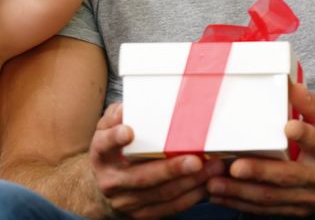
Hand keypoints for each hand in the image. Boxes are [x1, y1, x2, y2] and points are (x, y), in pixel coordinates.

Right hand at [90, 103, 225, 218]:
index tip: (129, 131)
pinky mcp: (142, 213)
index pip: (104, 145)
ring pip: (161, 194)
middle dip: (171, 169)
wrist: (105, 187)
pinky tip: (206, 184)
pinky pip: (169, 207)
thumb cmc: (114, 150)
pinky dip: (190, 197)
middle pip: (142, 177)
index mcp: (102, 154)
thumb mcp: (108, 129)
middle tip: (195, 160)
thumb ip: (117, 116)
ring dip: (189, 182)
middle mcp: (112, 180)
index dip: (115, 138)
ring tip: (212, 169)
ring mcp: (127, 200)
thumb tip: (128, 106)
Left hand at [205, 82, 314, 215]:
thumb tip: (288, 84)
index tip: (288, 128)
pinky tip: (221, 197)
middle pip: (287, 176)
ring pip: (271, 197)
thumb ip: (310, 103)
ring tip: (215, 184)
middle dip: (259, 172)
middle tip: (234, 167)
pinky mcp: (295, 209)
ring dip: (241, 192)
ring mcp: (306, 196)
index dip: (303, 135)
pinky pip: (266, 210)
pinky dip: (241, 204)